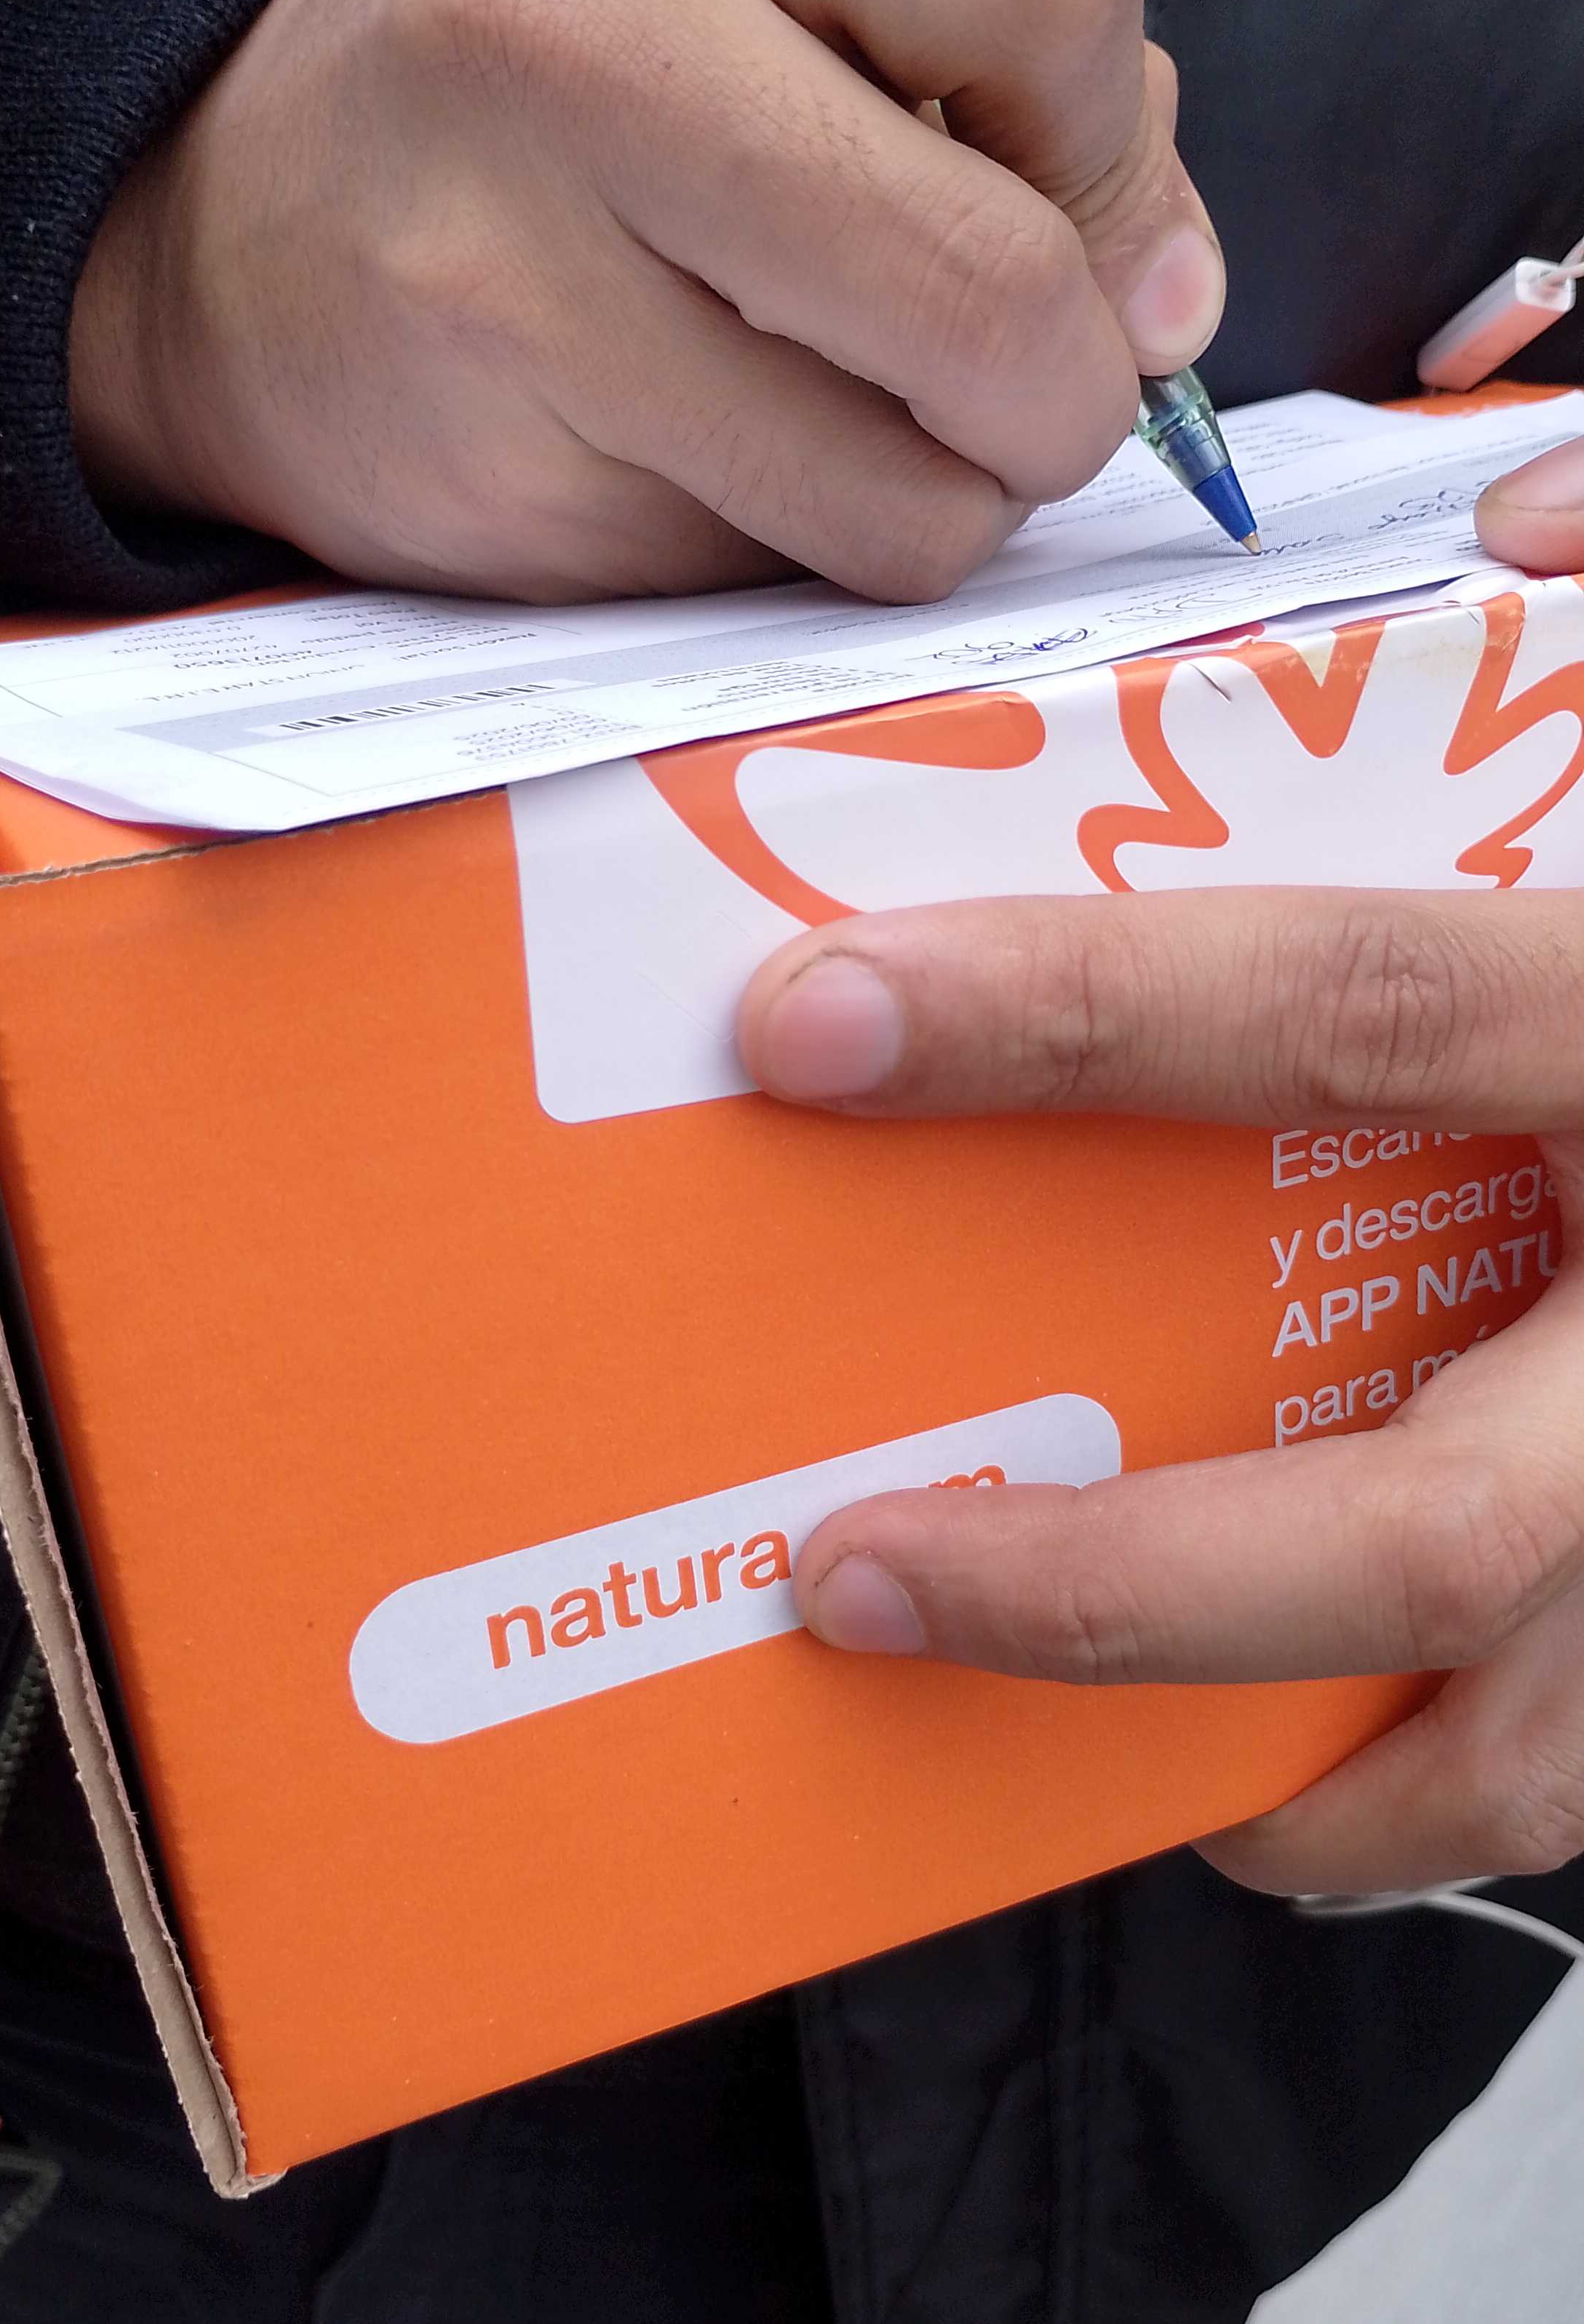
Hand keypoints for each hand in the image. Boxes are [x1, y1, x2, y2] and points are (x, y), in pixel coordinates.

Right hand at [68, 0, 1222, 603]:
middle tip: (1014, 394)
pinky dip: (795, 550)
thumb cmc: (550, 96)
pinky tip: (700, 462)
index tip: (1055, 196)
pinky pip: (777, 585)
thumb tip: (1167, 307)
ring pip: (900, 499)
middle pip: (991, 291)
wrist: (241, 248)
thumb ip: (1011, 82)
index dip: (1114, 136)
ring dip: (936, 502)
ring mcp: (521, 301)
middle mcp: (575, 61)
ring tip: (841, 420)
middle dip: (1061, 394)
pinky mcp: (510, 501)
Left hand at [737, 875, 1583, 1903]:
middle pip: (1424, 1525)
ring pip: (1531, 1749)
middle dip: (1113, 1586)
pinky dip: (1418, 1808)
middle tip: (853, 1576)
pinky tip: (1279, 1784)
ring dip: (1274, 1782)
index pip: (1362, 1007)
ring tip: (1050, 1746)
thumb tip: (1499, 515)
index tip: (812, 1028)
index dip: (1081, 1016)